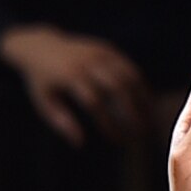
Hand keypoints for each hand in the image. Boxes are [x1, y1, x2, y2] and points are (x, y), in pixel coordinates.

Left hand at [0, 23, 145, 148]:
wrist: (40, 47)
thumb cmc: (41, 82)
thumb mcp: (44, 103)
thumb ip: (61, 122)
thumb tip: (81, 143)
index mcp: (69, 76)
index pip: (94, 103)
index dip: (108, 123)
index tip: (116, 140)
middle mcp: (86, 61)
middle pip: (116, 86)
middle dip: (131, 111)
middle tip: (141, 132)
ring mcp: (98, 52)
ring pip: (127, 74)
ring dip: (142, 97)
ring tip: (150, 118)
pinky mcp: (106, 49)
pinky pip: (128, 66)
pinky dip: (139, 84)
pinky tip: (145, 101)